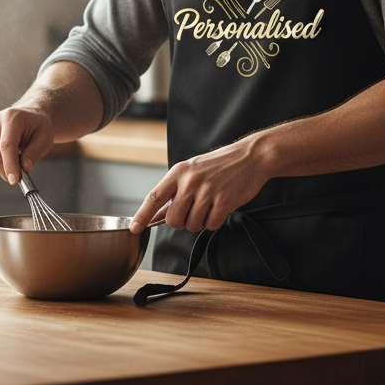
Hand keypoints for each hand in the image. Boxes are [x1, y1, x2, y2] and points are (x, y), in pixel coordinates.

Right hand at [0, 106, 54, 185]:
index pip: (6, 145)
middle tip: (20, 177)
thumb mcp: (45, 138)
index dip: (9, 165)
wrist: (29, 117)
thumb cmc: (37, 127)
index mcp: (12, 117)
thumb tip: (25, 168)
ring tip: (18, 160)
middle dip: (7, 172)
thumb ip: (35, 153)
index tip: (14, 181)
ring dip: (3, 169)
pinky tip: (8, 157)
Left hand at [129, 134, 271, 233]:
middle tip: (194, 210)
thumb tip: (157, 214)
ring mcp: (207, 191)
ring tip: (210, 204)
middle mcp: (190, 181)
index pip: (154, 197)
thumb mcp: (192, 170)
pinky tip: (220, 207)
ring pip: (192, 225)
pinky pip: (210, 225)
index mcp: (179, 172)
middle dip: (182, 221)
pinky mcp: (224, 201)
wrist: (250, 157)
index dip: (142, 215)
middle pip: (174, 220)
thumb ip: (175, 191)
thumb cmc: (220, 164)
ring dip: (201, 221)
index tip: (135, 227)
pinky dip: (215, 221)